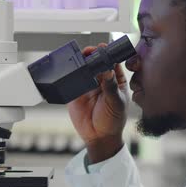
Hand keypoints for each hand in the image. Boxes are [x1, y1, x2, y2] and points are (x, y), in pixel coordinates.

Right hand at [67, 44, 128, 163]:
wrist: (99, 137)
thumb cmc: (113, 121)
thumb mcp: (116, 103)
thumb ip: (111, 87)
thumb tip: (108, 70)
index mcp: (115, 80)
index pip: (112, 62)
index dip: (108, 54)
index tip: (103, 49)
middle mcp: (101, 80)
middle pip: (96, 62)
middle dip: (92, 55)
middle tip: (89, 52)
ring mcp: (87, 85)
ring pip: (83, 68)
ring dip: (81, 62)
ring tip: (79, 58)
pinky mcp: (75, 92)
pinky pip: (72, 80)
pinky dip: (70, 74)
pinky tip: (70, 69)